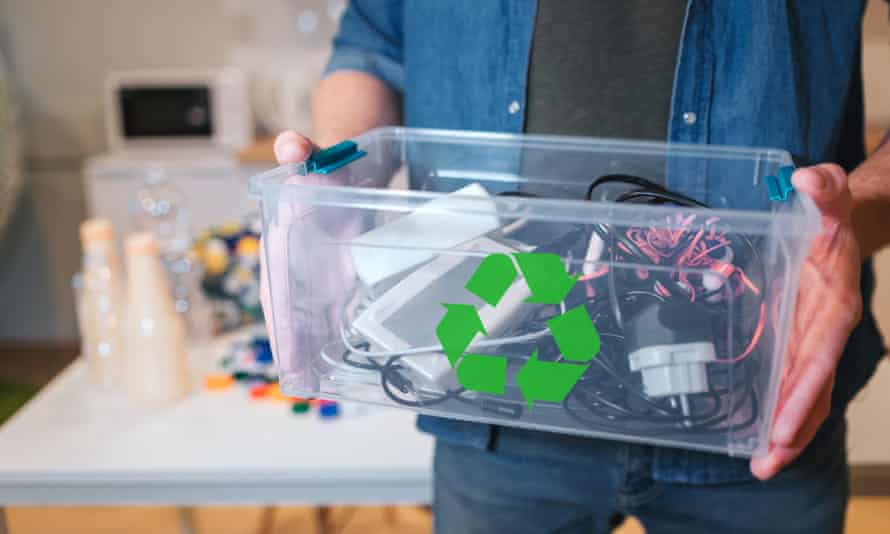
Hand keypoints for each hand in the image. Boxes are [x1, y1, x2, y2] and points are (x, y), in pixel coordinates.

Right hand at [259, 131, 359, 376]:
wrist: (342, 168)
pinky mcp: (333, 279)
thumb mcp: (318, 157)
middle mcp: (292, 263)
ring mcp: (312, 274)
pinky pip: (328, 311)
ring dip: (311, 350)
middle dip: (295, 347)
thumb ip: (304, 152)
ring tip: (319, 385)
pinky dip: (331, 336)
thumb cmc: (326, 166)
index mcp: (283, 238)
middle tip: (303, 382)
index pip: (277, 285)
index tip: (288, 353)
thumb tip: (290, 143)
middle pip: (289, 311)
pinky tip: (341, 359)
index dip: (282, 321)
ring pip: (307, 317)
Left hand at [750, 164, 861, 479]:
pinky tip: (759, 436)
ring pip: (802, 395)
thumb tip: (807, 177)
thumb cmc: (832, 214)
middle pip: (810, 389)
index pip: (818, 357)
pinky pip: (790, 382)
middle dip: (791, 430)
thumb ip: (822, 189)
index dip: (802, 393)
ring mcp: (810, 341)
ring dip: (785, 432)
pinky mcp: (795, 341)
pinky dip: (779, 410)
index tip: (783, 427)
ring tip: (761, 467)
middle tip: (766, 466)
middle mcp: (823, 331)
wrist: (841, 224)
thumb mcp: (828, 195)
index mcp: (832, 306)